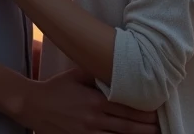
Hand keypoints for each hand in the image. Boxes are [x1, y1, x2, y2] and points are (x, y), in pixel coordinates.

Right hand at [17, 69, 158, 133]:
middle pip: (127, 127)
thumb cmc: (56, 88)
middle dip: (146, 128)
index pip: (127, 108)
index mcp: (95, 100)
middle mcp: (94, 119)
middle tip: (161, 127)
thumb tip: (117, 67)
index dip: (145, 112)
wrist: (33, 105)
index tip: (157, 111)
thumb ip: (98, 73)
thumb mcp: (77, 75)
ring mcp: (87, 133)